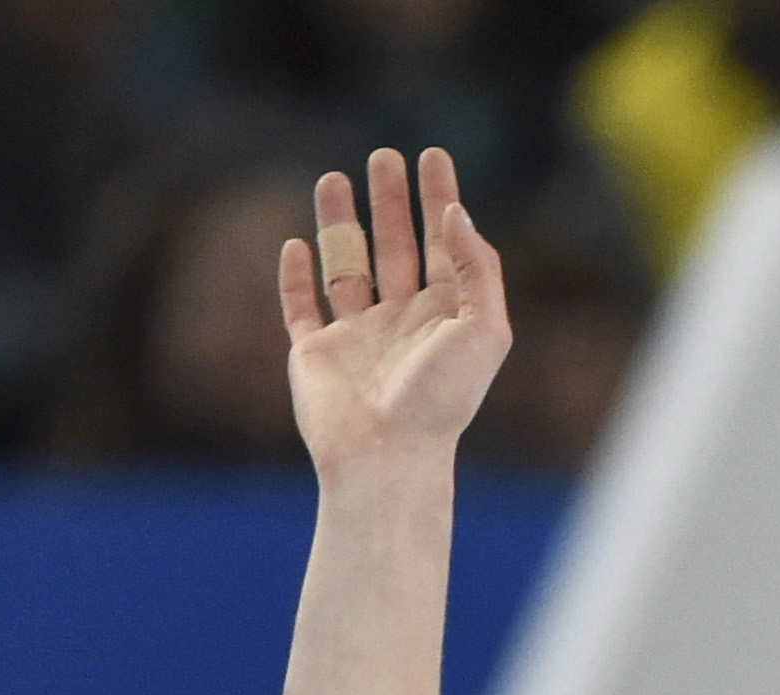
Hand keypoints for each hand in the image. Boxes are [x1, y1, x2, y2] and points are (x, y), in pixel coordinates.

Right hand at [279, 148, 511, 479]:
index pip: (444, 246)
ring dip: (341, 223)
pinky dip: (296, 277)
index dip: (439, 200)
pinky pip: (301, 307)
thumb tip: (457, 214)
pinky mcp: (315, 353)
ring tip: (334, 178)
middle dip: (392, 202)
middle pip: (398, 247)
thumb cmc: (441, 399)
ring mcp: (357, 336)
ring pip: (347, 266)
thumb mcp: (482, 330)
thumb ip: (475, 269)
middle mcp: (403, 323)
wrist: (387, 454)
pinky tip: (296, 245)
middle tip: (385, 156)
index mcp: (445, 317)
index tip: (432, 156)